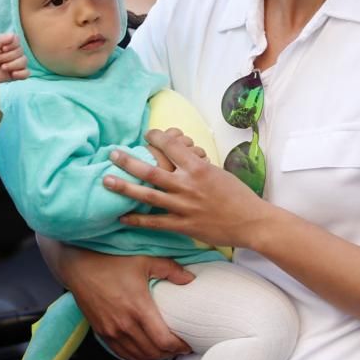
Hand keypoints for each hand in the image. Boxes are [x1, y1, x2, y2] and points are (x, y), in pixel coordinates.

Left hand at [0, 33, 28, 85]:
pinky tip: (12, 74)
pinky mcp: (18, 73)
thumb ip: (2, 38)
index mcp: (10, 43)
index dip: (11, 45)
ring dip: (12, 65)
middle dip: (8, 57)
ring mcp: (18, 63)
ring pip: (23, 62)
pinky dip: (21, 73)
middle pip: (20, 52)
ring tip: (2, 67)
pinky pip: (26, 73)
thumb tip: (13, 36)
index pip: (17, 41)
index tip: (3, 49)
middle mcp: (16, 52)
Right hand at [37, 235, 192, 359]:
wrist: (78, 266)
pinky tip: (145, 352)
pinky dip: (136, 357)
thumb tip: (191, 279)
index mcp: (138, 308)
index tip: (188, 343)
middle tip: (180, 348)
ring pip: (138, 356)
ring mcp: (111, 330)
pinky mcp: (101, 332)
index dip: (179, 347)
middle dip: (170, 353)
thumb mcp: (144, 259)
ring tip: (165, 351)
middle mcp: (124, 324)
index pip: (164, 340)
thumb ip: (170, 269)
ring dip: (154, 357)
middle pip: (153, 352)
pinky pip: (122, 353)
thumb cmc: (111, 261)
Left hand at [107, 128, 272, 248]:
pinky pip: (155, 222)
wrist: (252, 222)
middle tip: (111, 154)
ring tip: (106, 181)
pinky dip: (137, 220)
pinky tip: (121, 216)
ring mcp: (184, 206)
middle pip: (151, 170)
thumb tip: (180, 156)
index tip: (147, 135)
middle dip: (128, 161)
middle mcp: (188, 185)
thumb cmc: (237, 195)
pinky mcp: (184, 225)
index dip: (156, 137)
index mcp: (198, 167)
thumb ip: (196, 165)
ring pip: (148, 195)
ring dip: (125, 188)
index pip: (171, 146)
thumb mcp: (218, 172)